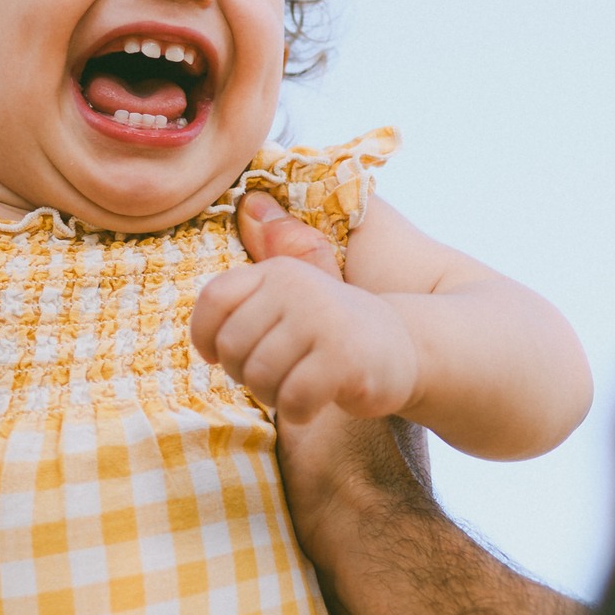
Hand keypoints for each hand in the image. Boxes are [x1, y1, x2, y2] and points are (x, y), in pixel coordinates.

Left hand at [191, 191, 418, 423]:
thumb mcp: (302, 291)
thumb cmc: (339, 327)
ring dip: (273, 395)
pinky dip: (298, 411)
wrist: (409, 348)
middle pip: (233, 346)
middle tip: (275, 376)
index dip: (205, 334)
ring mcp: (321, 320)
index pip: (214, 298)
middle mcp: (298, 287)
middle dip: (245, 374)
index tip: (217, 355)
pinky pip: (292, 398)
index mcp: (280, 270)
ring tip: (296, 388)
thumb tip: (249, 203)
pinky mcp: (343, 359)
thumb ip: (272, 261)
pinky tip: (313, 405)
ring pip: (259, 376)